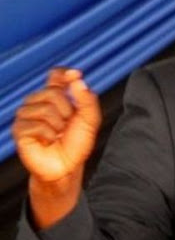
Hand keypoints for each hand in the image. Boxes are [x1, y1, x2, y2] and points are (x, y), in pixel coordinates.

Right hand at [12, 68, 101, 227]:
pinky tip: (49, 141)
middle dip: (68, 110)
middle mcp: (38, 102)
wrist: (67, 166)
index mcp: (56, 97)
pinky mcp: (19, 130)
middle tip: (67, 125)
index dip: (63, 73)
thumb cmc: (77, 143)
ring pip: (45, 109)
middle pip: (52, 92)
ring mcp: (27, 115)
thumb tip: (77, 79)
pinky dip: (49, 135)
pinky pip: (37, 125)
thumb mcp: (90, 120)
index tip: (74, 75)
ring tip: (58, 135)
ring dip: (59, 125)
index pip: (55, 75)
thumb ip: (87, 99)